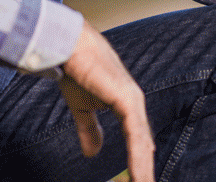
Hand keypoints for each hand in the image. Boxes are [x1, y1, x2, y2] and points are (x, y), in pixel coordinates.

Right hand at [60, 20, 154, 181]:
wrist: (70, 47)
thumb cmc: (77, 71)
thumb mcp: (82, 108)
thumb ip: (90, 130)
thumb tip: (93, 154)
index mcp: (127, 106)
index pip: (138, 140)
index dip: (141, 162)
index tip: (141, 181)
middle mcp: (135, 104)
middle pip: (144, 145)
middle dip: (145, 170)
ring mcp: (134, 102)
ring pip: (143, 144)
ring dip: (144, 169)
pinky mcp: (128, 100)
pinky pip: (136, 135)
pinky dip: (138, 158)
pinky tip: (139, 175)